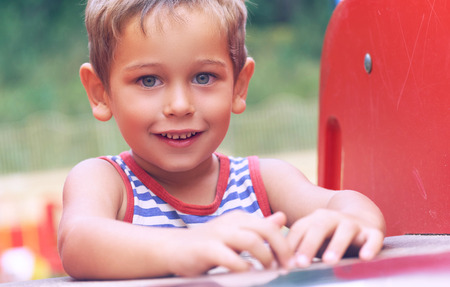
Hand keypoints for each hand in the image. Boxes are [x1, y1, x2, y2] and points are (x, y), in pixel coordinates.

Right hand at [167, 210, 291, 275]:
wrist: (173, 248)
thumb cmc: (208, 244)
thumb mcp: (235, 233)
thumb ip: (258, 227)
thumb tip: (281, 218)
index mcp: (239, 218)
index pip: (270, 226)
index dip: (284, 244)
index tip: (291, 262)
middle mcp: (230, 222)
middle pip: (265, 229)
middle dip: (281, 249)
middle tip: (287, 267)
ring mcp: (218, 234)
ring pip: (251, 240)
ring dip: (265, 257)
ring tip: (269, 270)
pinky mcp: (206, 249)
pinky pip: (230, 257)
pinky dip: (242, 267)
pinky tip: (247, 273)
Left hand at [286, 209, 383, 267]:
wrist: (363, 215)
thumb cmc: (331, 234)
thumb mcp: (315, 237)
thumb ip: (299, 248)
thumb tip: (279, 264)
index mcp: (315, 219)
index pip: (300, 229)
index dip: (291, 244)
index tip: (284, 263)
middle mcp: (333, 218)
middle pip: (319, 227)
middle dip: (309, 245)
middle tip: (301, 263)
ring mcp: (354, 224)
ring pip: (345, 231)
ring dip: (336, 245)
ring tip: (329, 261)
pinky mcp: (373, 232)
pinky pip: (373, 238)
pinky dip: (370, 246)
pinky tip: (365, 257)